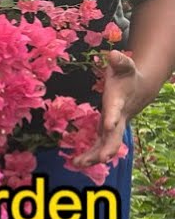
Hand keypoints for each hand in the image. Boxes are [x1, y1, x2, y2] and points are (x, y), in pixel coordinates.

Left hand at [72, 49, 141, 168]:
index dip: (112, 118)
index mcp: (119, 102)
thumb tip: (113, 54)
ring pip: (106, 145)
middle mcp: (118, 118)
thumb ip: (120, 61)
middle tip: (99, 158)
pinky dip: (91, 155)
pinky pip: (100, 145)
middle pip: (114, 136)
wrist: (140, 88)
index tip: (108, 126)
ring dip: (93, 156)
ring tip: (77, 164)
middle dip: (108, 147)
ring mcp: (114, 127)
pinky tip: (77, 163)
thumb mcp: (125, 66)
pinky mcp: (108, 131)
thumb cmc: (128, 75)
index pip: (115, 111)